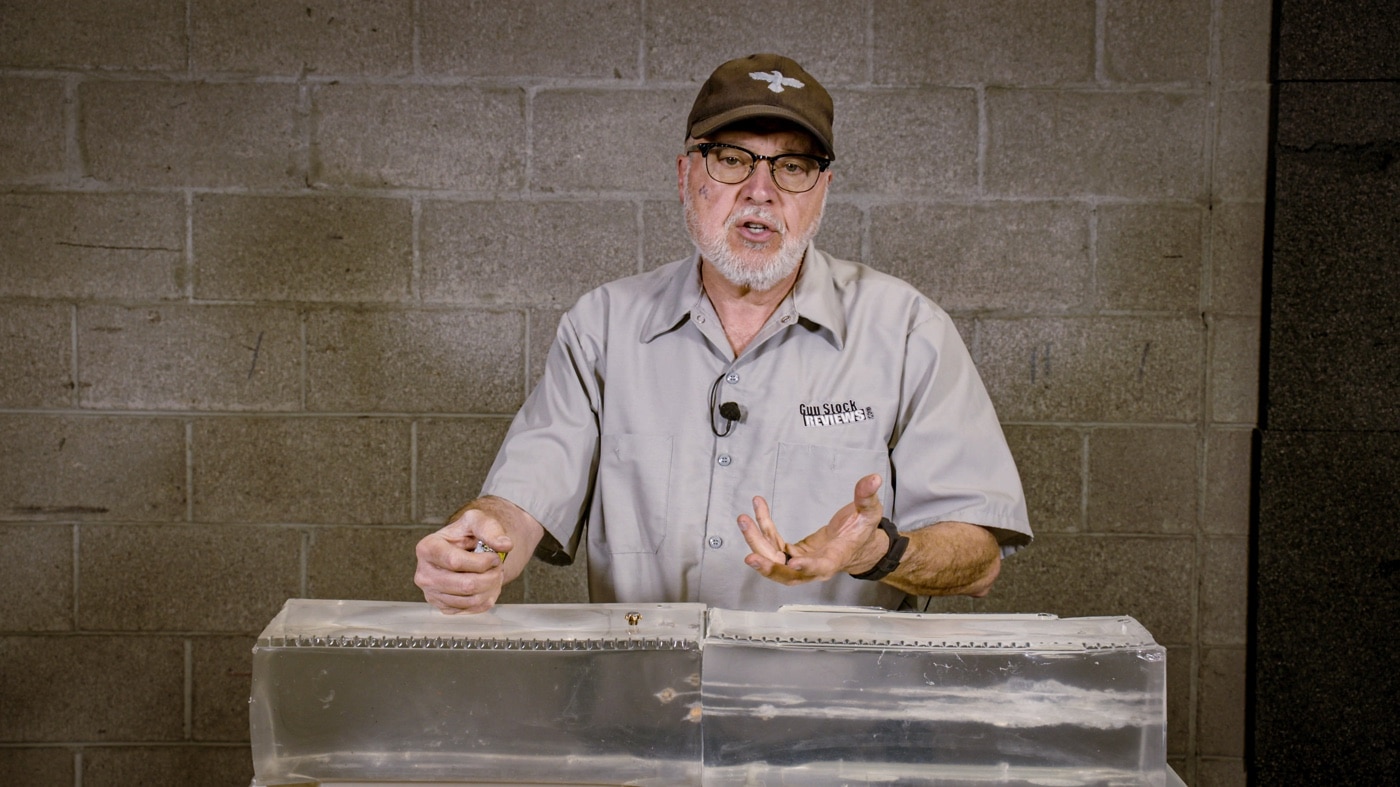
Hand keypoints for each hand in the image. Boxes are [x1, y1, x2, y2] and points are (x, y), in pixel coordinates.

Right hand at [414, 503, 512, 613]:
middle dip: (490, 576)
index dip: (482, 562)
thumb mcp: (477, 521)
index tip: (494, 556)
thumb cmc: (467, 534)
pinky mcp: (443, 607)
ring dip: (491, 587)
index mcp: (427, 548)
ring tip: (494, 574)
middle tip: (498, 566)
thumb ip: (491, 529)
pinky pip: (471, 609)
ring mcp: (432, 593)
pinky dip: (487, 598)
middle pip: (465, 584)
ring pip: (470, 599)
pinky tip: (488, 585)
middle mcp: (424, 574)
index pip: (456, 562)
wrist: (465, 549)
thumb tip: (505, 545)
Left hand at [736, 474, 889, 584]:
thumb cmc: (862, 532)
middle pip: (787, 572)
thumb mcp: (869, 513)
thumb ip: (867, 497)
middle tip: (750, 556)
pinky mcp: (791, 554)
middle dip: (767, 566)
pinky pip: (772, 543)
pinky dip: (763, 527)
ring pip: (774, 560)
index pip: (821, 567)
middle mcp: (815, 567)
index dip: (807, 568)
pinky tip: (757, 507)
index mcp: (835, 558)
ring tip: (744, 520)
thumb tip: (872, 479)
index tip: (793, 563)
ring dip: (757, 542)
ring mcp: (800, 563)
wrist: (856, 546)